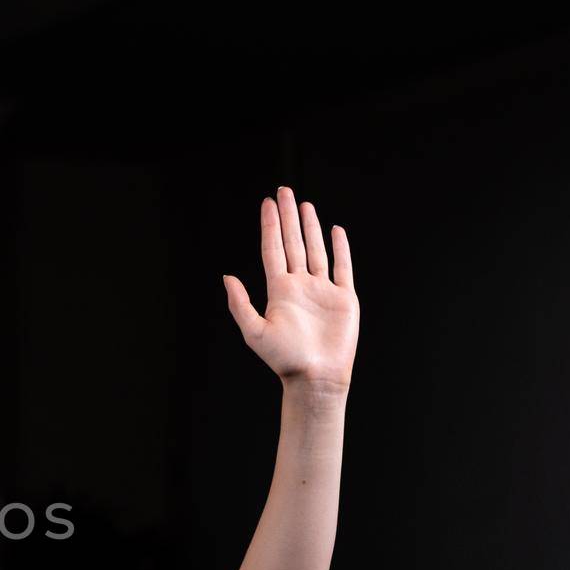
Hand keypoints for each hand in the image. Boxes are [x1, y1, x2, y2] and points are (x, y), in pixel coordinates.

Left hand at [222, 186, 357, 390]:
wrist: (316, 377)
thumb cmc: (284, 360)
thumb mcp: (254, 331)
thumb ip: (240, 304)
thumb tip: (226, 276)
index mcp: (278, 291)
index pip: (272, 250)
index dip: (270, 226)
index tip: (267, 203)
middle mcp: (299, 286)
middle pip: (293, 243)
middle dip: (288, 217)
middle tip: (284, 191)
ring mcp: (322, 290)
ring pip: (315, 250)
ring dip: (310, 228)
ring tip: (305, 205)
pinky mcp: (343, 297)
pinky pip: (342, 267)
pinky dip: (340, 249)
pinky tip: (335, 231)